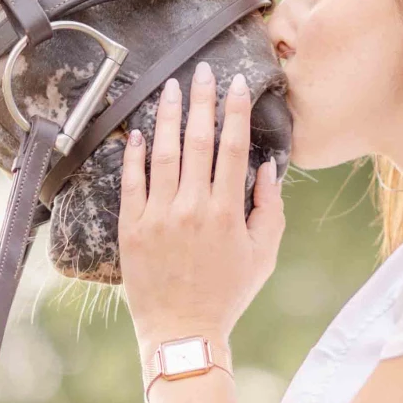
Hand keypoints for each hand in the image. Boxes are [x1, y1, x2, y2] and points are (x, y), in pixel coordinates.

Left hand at [119, 63, 284, 351]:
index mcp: (226, 212)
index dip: (234, 112)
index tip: (235, 84)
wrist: (183, 331)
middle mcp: (192, 208)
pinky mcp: (132, 229)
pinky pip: (132, 182)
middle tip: (202, 70)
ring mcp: (158, 217)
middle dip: (200, 100)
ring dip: (166, 116)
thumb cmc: (228, 293)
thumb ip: (270, 208)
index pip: (233, 148)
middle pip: (197, 141)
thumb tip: (266, 167)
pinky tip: (137, 131)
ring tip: (170, 87)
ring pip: (162, 154)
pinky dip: (134, 154)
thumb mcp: (264, 254)